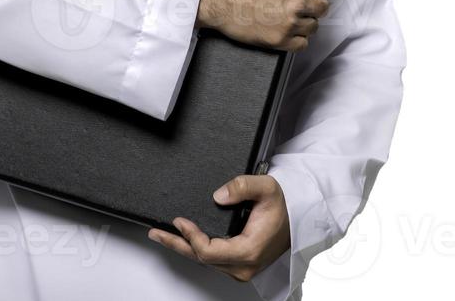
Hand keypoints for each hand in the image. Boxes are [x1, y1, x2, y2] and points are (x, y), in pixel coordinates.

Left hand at [147, 174, 290, 281]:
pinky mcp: (239, 265)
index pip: (208, 252)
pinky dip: (196, 249)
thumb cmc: (284, 206)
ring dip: (183, 247)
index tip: (179, 221)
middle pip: (201, 259)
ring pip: (205, 261)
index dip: (190, 237)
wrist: (299, 217)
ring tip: (163, 235)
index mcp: (249, 250)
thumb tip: (218, 195)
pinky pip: (212, 260)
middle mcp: (244, 265)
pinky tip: (183, 241)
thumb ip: (242, 186)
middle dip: (176, 244)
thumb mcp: (266, 187)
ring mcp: (241, 268)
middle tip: (156, 233)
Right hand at [197, 0, 330, 50]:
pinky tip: (286, 26)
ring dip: (305, 19)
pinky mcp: (277, 40)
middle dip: (312, 0)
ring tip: (291, 11)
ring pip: (313, 25)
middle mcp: (296, 1)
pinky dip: (297, 37)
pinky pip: (301, 43)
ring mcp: (287, 22)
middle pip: (322, 5)